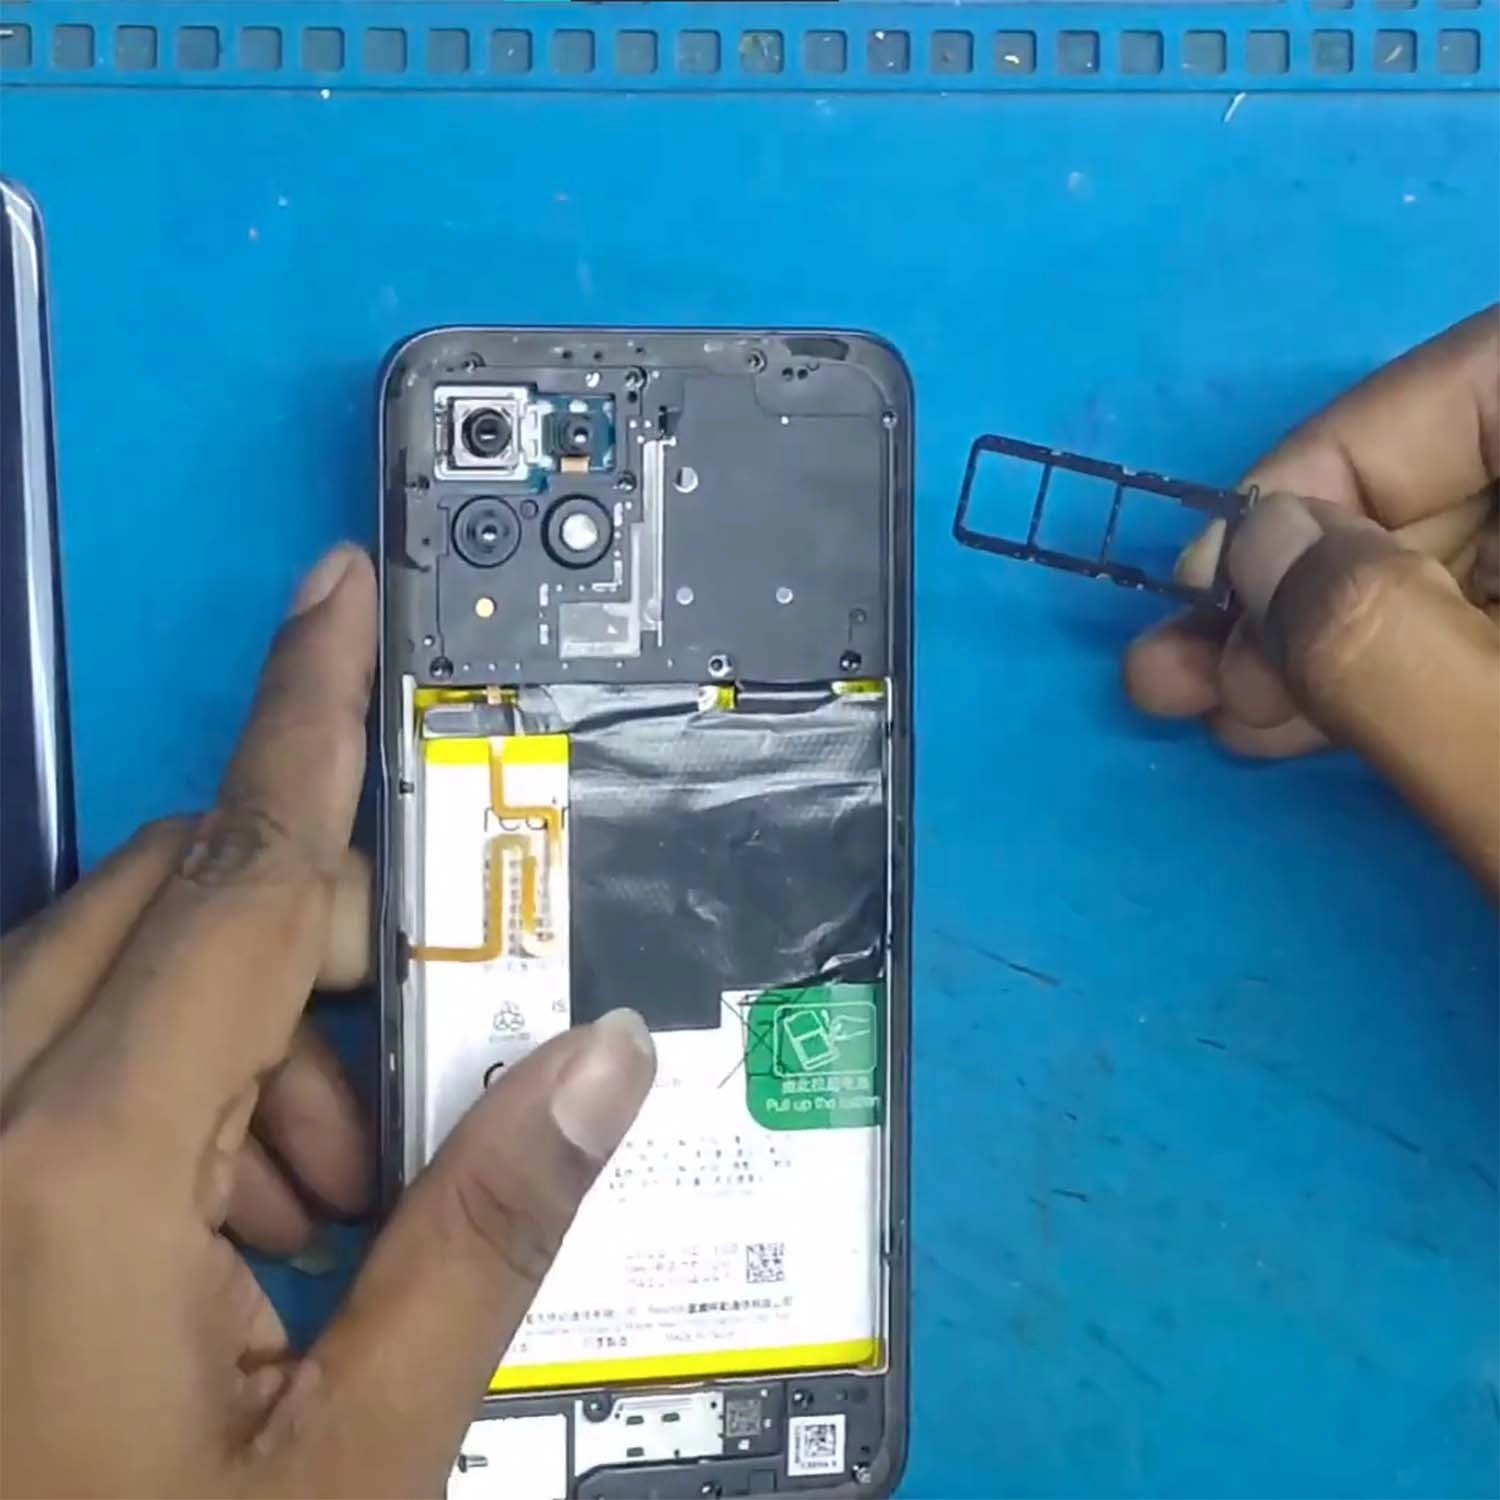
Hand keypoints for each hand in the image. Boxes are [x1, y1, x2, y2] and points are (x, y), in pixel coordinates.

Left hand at [0, 546, 655, 1497]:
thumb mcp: (359, 1453)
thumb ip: (489, 1231)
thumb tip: (606, 1057)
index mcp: (74, 1169)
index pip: (242, 875)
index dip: (305, 716)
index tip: (337, 594)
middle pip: (188, 901)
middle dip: (328, 955)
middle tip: (411, 1106)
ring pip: (128, 972)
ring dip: (260, 1046)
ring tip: (321, 1220)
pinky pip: (73, 1045)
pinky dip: (184, 1094)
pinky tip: (236, 1240)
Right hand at [1125, 307, 1499, 891]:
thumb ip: (1373, 637)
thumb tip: (1252, 546)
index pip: (1479, 380)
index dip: (1325, 473)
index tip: (1216, 587)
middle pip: (1454, 477)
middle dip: (1300, 585)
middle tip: (1177, 676)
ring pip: (1459, 563)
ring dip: (1318, 640)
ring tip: (1196, 711)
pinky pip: (1482, 627)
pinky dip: (1387, 677)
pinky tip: (1289, 720)